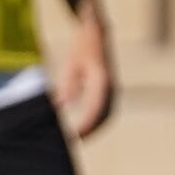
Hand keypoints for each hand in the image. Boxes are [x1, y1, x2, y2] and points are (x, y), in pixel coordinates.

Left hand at [53, 14, 118, 140]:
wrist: (97, 31)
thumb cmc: (82, 45)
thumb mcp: (71, 63)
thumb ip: (68, 84)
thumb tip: (62, 104)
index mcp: (102, 81)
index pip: (95, 110)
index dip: (85, 125)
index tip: (73, 135)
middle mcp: (111, 88)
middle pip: (104, 118)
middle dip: (90, 132)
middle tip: (72, 143)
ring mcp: (112, 90)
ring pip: (106, 116)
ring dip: (93, 129)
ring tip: (76, 139)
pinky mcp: (109, 91)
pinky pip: (105, 111)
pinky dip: (95, 122)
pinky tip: (82, 129)